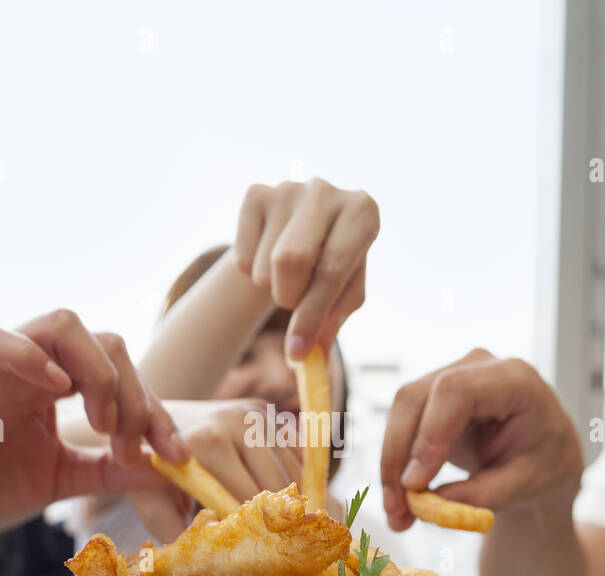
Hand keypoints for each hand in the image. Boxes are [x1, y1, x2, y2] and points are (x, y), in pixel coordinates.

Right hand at [0, 310, 188, 533]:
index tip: (175, 455)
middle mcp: (33, 364)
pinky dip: (30, 357)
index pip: (122, 373)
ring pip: (61, 326)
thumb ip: (109, 471)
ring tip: (103, 426)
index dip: (155, 410)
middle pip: (104, 342)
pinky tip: (56, 392)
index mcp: (58, 383)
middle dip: (133, 395)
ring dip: (97, 373)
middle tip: (131, 446)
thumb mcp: (60, 478)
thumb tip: (168, 469)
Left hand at [127, 398, 302, 540]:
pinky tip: (294, 505)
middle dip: (280, 519)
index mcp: (209, 443)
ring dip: (294, 501)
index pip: (247, 498)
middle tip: (289, 550)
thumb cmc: (150, 469)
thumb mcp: (152, 502)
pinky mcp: (266, 411)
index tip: (265, 556)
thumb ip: (176, 534)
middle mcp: (238, 422)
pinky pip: (295, 454)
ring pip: (292, 470)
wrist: (150, 420)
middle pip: (276, 485)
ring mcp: (255, 413)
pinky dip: (297, 479)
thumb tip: (207, 568)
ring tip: (299, 533)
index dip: (255, 530)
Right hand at [234, 178, 379, 359]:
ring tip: (289, 275)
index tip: (297, 353)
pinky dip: (251, 271)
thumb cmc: (333, 267)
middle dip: (288, 299)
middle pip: (290, 260)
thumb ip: (331, 324)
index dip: (312, 316)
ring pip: (264, 265)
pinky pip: (242, 256)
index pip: (332, 270)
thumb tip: (309, 358)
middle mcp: (326, 191)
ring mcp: (288, 188)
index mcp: (362, 213)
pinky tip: (268, 255)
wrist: (302, 233)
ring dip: (272, 287)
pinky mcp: (256, 194)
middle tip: (294, 305)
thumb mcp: (344, 294)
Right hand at [380, 349, 583, 531]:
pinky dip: (396, 465)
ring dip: (391, 465)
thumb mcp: (525, 485)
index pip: (456, 391)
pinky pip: (401, 426)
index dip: (429, 434)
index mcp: (514, 379)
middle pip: (416, 398)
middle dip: (398, 456)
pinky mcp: (431, 397)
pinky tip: (401, 502)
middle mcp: (476, 367)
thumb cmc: (545, 461)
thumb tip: (424, 504)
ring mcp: (449, 376)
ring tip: (399, 515)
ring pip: (400, 412)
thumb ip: (482, 494)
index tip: (415, 484)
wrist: (546, 451)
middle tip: (397, 509)